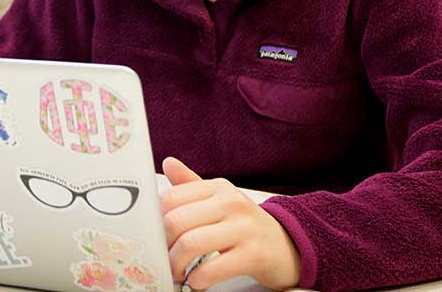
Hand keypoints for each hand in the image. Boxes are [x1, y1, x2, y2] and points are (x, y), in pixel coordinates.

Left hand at [160, 157, 300, 289]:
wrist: (287, 246)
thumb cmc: (245, 225)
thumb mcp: (220, 201)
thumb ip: (191, 185)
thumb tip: (168, 162)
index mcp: (218, 188)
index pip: (171, 199)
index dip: (156, 223)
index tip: (155, 238)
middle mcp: (231, 203)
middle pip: (176, 222)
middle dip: (163, 247)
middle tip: (163, 260)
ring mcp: (244, 228)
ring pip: (191, 244)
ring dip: (176, 265)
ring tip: (177, 273)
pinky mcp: (254, 254)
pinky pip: (212, 269)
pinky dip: (197, 280)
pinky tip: (196, 282)